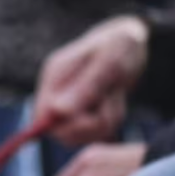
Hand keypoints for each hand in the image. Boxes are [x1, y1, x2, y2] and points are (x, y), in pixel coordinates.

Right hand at [34, 16, 149, 144]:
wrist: (133, 40)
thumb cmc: (120, 44)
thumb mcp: (109, 61)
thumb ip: (85, 87)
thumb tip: (58, 111)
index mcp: (54, 76)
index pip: (41, 117)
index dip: (64, 126)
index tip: (93, 116)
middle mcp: (56, 93)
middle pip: (60, 132)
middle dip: (90, 125)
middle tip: (111, 100)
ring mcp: (68, 104)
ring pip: (80, 135)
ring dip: (104, 121)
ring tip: (116, 95)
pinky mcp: (83, 112)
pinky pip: (95, 131)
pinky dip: (110, 120)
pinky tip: (115, 99)